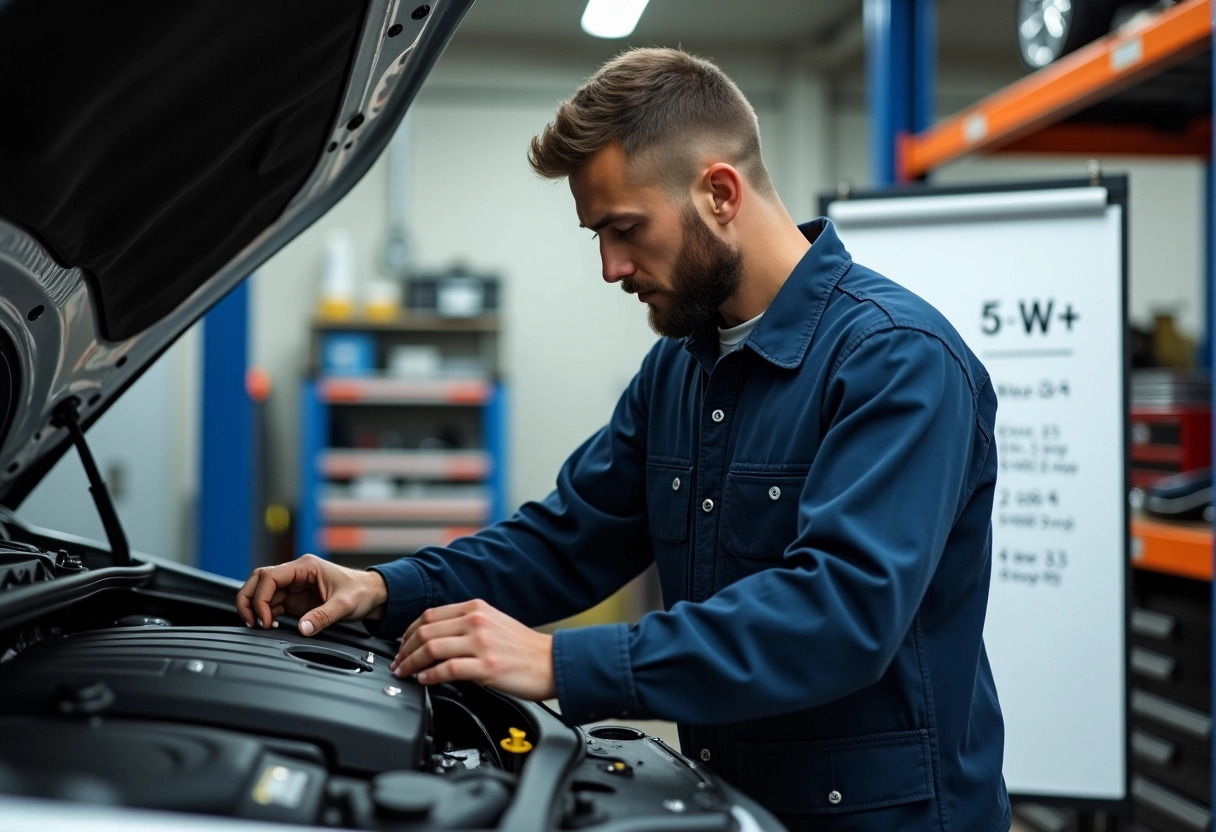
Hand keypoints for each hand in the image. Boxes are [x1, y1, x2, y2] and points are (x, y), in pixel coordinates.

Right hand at [235, 554, 387, 635]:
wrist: (373, 594)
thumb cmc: (361, 592)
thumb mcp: (344, 605)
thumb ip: (323, 616)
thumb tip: (303, 629)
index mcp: (305, 567)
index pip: (269, 576)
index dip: (260, 597)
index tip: (265, 619)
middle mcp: (296, 574)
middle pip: (259, 581)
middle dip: (250, 600)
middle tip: (252, 622)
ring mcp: (294, 587)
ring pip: (262, 593)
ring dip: (256, 609)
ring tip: (261, 627)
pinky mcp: (296, 600)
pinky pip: (272, 604)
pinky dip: (266, 615)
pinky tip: (271, 626)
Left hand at [390, 599, 555, 700]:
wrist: (551, 662)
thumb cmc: (523, 647)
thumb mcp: (492, 623)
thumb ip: (465, 625)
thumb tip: (435, 638)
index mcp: (476, 608)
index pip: (429, 616)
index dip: (408, 632)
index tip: (402, 646)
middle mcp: (476, 622)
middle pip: (425, 631)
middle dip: (404, 649)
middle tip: (397, 663)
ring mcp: (481, 643)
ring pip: (432, 648)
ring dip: (412, 663)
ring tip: (405, 673)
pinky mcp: (486, 666)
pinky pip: (447, 669)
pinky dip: (430, 675)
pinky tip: (424, 680)